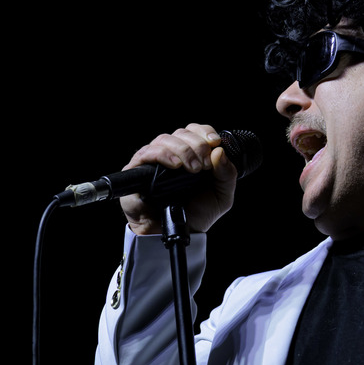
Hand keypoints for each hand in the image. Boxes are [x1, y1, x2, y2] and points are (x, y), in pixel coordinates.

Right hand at [119, 123, 237, 234]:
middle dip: (197, 145)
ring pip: (164, 140)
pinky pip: (145, 153)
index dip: (204, 132)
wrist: (180, 234)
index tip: (215, 143)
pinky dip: (162, 155)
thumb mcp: (222, 195)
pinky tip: (174, 165)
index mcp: (191, 154)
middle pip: (181, 133)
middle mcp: (172, 154)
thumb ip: (226, 174)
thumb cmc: (198, 213)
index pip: (194, 131)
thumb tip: (219, 151)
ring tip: (193, 169)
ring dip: (182, 150)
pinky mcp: (136, 171)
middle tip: (204, 166)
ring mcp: (153, 161)